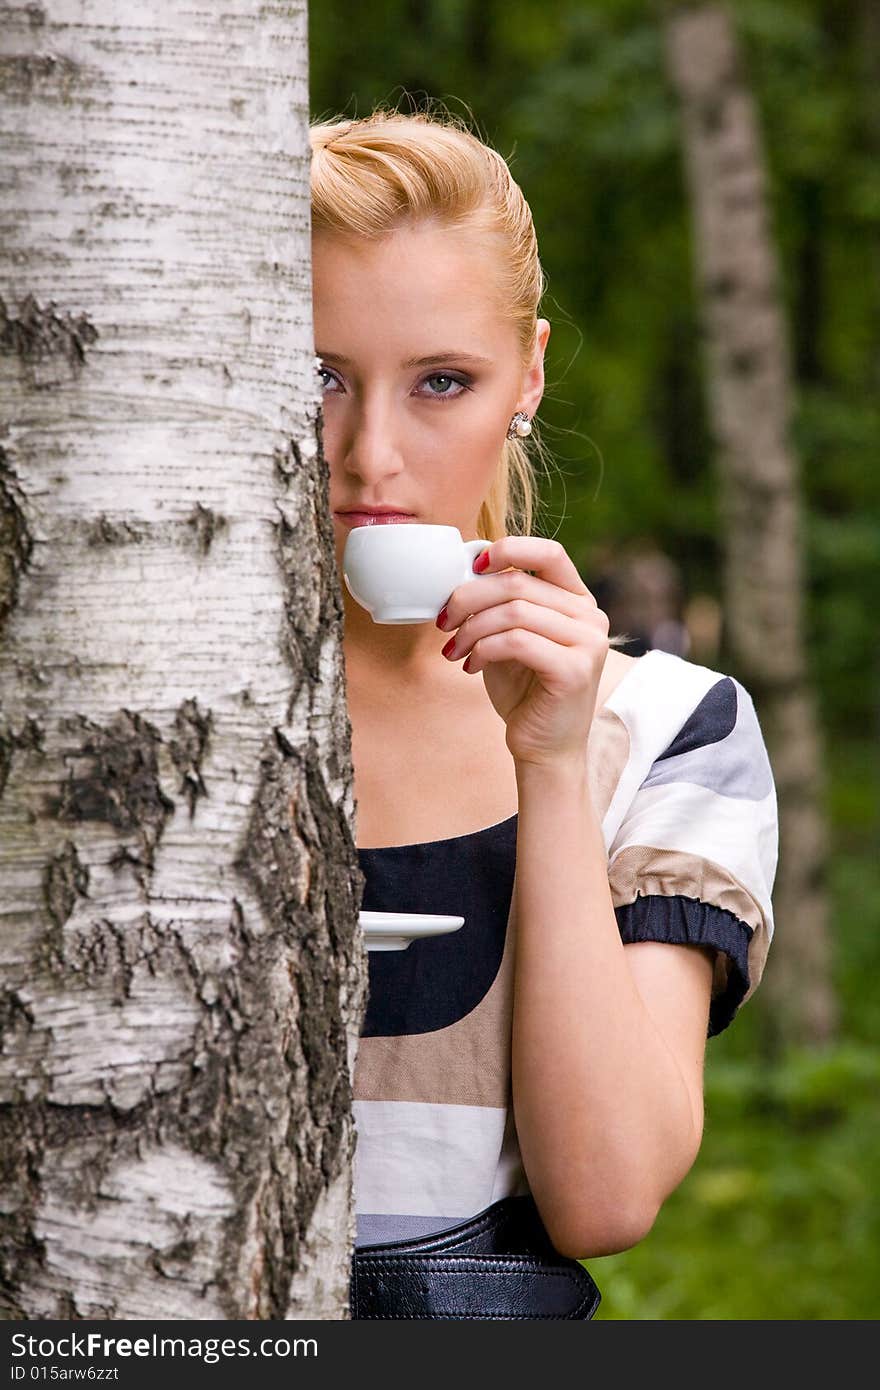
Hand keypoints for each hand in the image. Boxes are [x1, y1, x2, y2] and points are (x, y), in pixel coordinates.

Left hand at [436, 536, 609, 767]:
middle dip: (468, 598)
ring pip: (514, 611)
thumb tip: (463, 571)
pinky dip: (484, 649)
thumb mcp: (510, 638)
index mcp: (578, 601)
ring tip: (454, 650)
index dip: (508, 549)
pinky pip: (517, 641)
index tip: (472, 566)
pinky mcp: (575, 670)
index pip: (550, 552)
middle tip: (443, 621)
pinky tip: (471, 666)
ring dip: (471, 629)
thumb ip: (501, 605)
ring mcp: (588, 643)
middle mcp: (590, 617)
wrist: (544, 747)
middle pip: (518, 583)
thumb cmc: (525, 691)